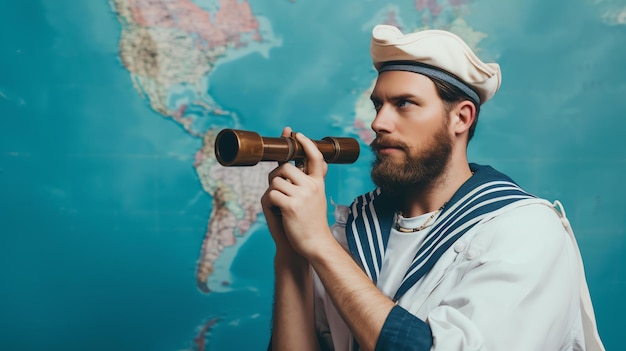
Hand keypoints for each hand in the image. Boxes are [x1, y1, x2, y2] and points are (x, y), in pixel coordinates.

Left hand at [264, 132, 331, 258]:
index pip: (315, 157)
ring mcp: (302, 195)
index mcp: (318, 183)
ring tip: (281, 204)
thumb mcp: (316, 198)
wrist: (316, 244)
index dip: (306, 144)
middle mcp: (312, 186)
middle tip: (279, 190)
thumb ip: (309, 182)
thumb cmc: (312, 222)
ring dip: (272, 191)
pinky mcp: (290, 206)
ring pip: (275, 181)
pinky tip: (279, 212)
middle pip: (285, 168)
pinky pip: (271, 194)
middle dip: (277, 177)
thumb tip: (298, 166)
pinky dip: (270, 202)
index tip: (297, 134)